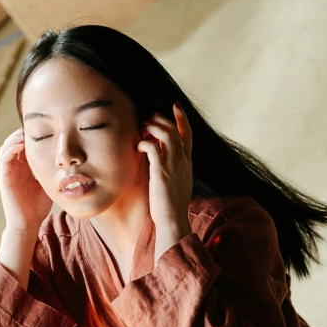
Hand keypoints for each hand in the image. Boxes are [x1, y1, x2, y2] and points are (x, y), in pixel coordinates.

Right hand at [0, 128, 52, 232]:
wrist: (28, 223)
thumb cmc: (39, 207)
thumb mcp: (49, 184)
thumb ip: (53, 171)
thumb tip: (68, 161)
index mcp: (26, 168)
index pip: (26, 146)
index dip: (32, 136)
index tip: (44, 129)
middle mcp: (16, 167)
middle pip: (16, 142)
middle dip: (23, 133)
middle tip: (33, 126)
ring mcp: (9, 171)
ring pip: (7, 147)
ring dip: (15, 138)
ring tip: (25, 133)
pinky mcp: (4, 177)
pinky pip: (4, 158)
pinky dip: (10, 149)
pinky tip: (19, 144)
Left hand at [137, 103, 192, 247]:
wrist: (174, 221)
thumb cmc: (172, 208)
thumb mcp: (177, 186)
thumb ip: (173, 172)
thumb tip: (162, 165)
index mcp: (187, 164)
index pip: (188, 135)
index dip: (182, 118)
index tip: (175, 105)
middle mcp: (183, 162)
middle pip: (175, 129)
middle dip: (161, 119)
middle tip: (148, 118)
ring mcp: (173, 166)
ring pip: (166, 134)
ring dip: (153, 127)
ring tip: (142, 128)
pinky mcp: (161, 172)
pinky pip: (153, 148)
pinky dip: (145, 143)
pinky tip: (138, 147)